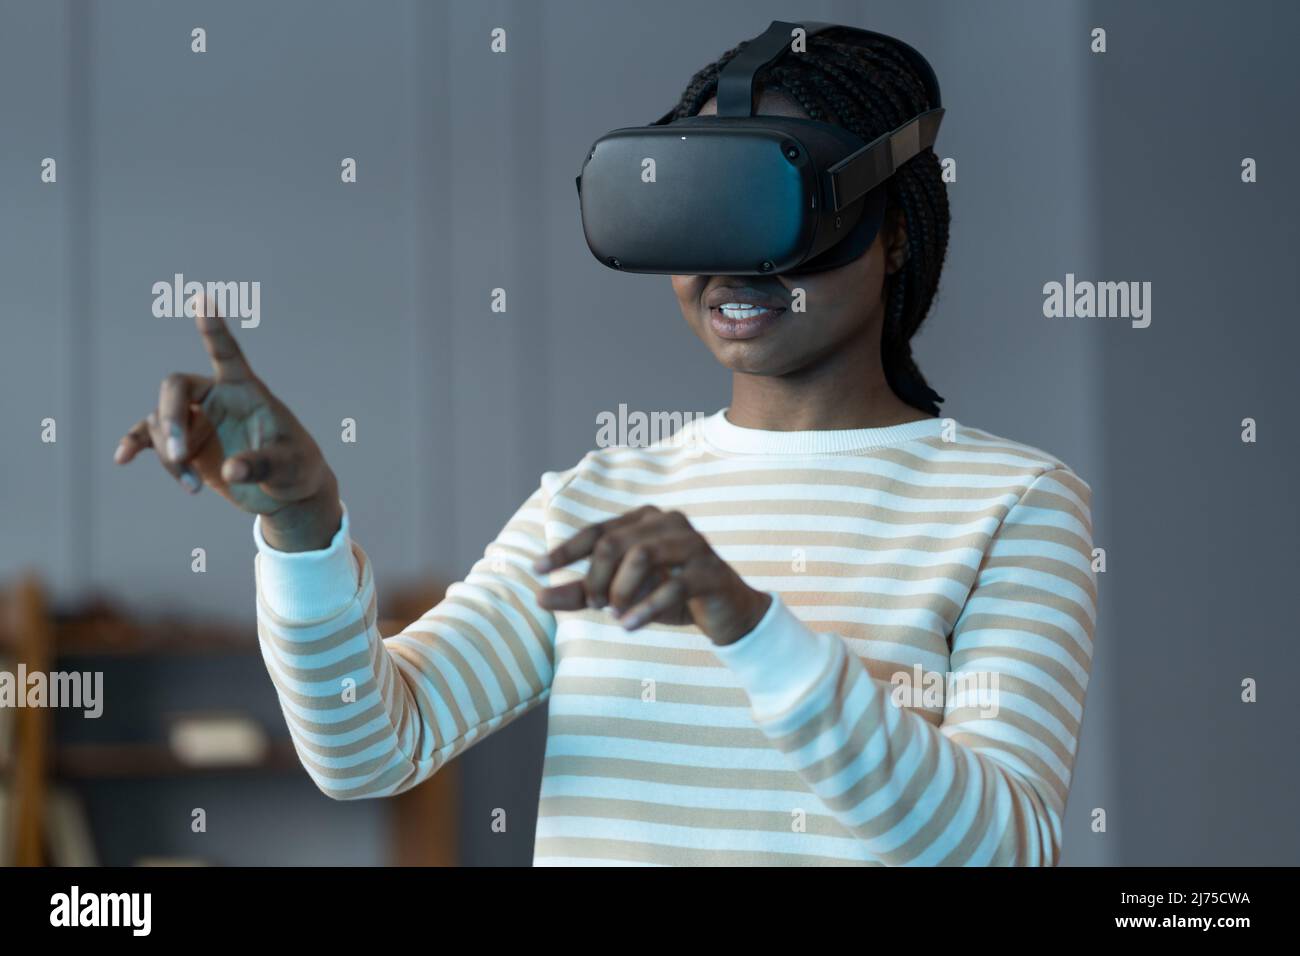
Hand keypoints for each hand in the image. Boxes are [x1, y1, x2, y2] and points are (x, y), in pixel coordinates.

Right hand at [113, 291, 341, 551]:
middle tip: (181, 454)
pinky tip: (123, 458)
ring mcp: (196, 419)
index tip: (203, 298)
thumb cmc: (295, 469)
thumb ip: (262, 465)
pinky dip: (136, 446)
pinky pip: (149, 437)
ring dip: (169, 454)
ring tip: (192, 486)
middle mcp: (216, 398)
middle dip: (171, 420)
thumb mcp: (288, 468)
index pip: (226, 353)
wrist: (285, 492)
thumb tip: (231, 470)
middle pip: (175, 387)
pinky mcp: (184, 443)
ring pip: (160, 422)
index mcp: (246, 390)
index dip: (214, 328)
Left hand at [532, 505, 771, 645]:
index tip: (535, 570)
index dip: (564, 550)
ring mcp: (692, 543)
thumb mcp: (622, 596)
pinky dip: (644, 608)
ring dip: (619, 591)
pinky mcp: (709, 570)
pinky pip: (671, 586)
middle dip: (595, 578)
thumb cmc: (670, 597)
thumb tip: (538, 597)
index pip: (596, 531)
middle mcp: (668, 522)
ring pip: (640, 557)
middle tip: (593, 606)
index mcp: (645, 519)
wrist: (727, 614)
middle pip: (613, 543)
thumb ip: (582, 594)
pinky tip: (628, 626)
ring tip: (614, 615)